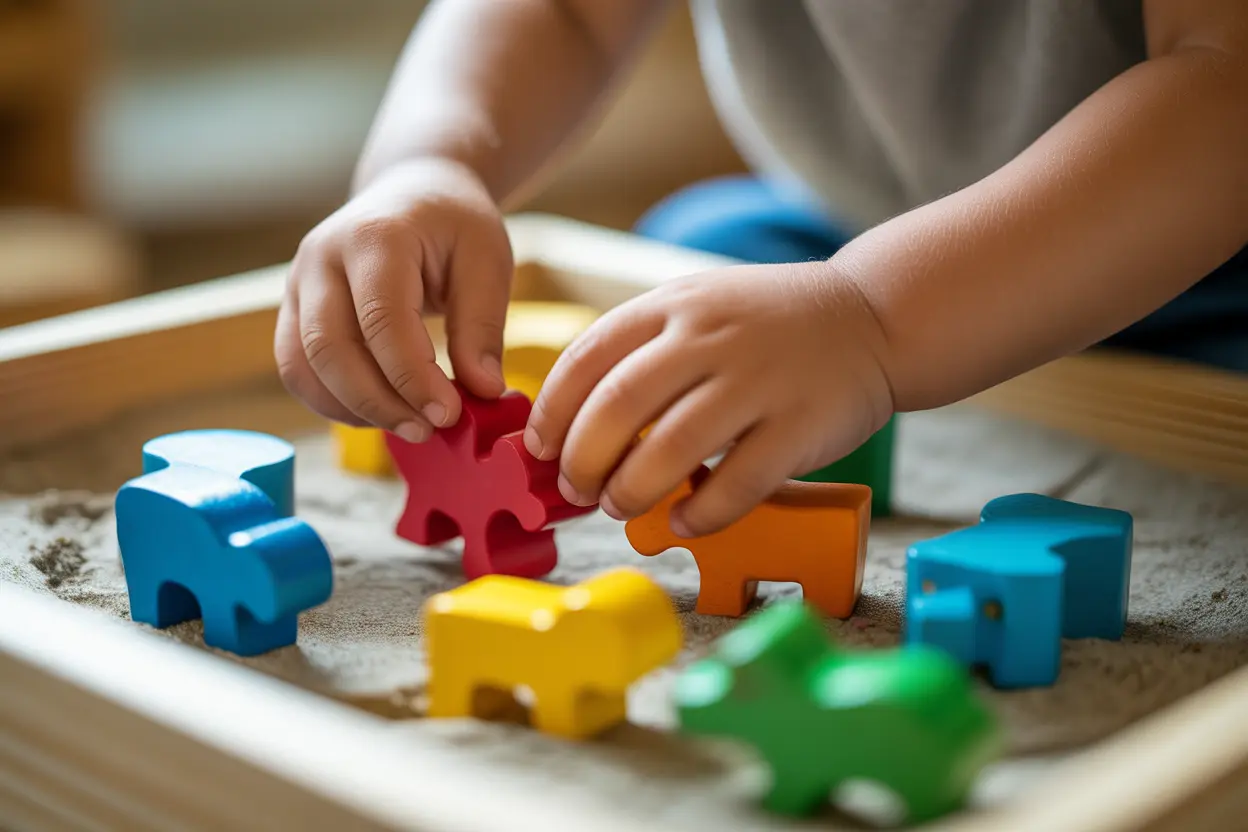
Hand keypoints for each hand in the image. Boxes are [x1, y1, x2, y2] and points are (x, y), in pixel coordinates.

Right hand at [275, 157, 511, 441]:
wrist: (412, 190)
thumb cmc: (454, 224)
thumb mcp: (487, 261)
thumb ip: (482, 326)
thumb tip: (483, 392)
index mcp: (374, 237)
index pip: (382, 320)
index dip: (412, 377)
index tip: (449, 414)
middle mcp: (322, 257)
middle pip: (329, 349)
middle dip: (379, 402)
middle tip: (429, 430)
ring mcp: (298, 283)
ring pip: (303, 366)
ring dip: (352, 409)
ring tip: (409, 425)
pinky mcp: (294, 310)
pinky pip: (297, 369)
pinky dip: (333, 401)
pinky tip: (380, 412)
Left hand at [523, 262, 895, 535]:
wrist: (872, 316)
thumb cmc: (767, 325)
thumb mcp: (698, 305)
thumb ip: (640, 350)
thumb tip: (569, 425)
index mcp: (673, 305)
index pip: (587, 358)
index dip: (552, 413)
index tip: (540, 451)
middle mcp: (710, 337)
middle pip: (617, 408)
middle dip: (582, 461)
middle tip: (578, 491)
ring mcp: (757, 381)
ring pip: (670, 449)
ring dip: (631, 491)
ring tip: (620, 507)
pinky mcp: (799, 426)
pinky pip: (737, 484)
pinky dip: (700, 513)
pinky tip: (683, 522)